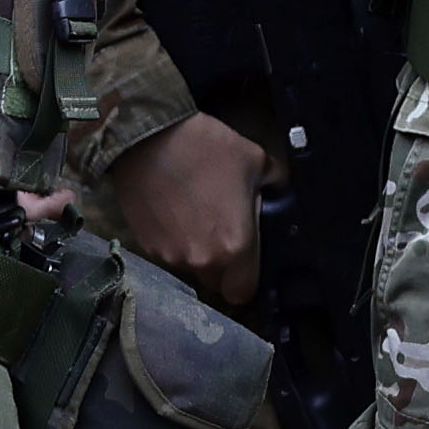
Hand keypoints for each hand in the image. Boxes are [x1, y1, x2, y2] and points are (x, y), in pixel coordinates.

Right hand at [98, 106, 279, 298]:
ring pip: (191, 268)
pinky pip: (168, 254)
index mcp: (235, 247)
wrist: (147, 137)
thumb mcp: (255, 160)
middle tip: (223, 232)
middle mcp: (202, 261)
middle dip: (223, 265)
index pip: (244, 292)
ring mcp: (170, 256)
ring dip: (196, 251)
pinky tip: (173, 212)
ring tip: (195, 216)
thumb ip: (276, 184)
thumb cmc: (206, 148)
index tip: (246, 259)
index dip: (247, 278)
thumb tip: (282, 192)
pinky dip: (173, 241)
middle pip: (217, 282)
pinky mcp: (145, 245)